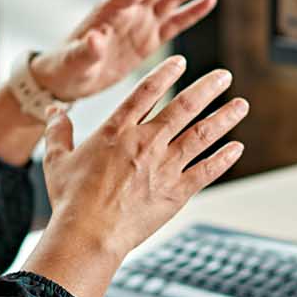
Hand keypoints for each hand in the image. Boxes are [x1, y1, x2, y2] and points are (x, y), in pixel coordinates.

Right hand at [23, 57, 246, 296]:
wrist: (89, 234)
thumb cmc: (70, 199)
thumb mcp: (56, 159)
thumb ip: (58, 131)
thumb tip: (54, 110)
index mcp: (117, 131)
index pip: (146, 91)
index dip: (165, 74)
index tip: (181, 63)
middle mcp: (146, 142)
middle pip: (183, 107)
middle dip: (207, 89)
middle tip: (224, 76)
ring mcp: (164, 166)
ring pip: (201, 135)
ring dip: (223, 118)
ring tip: (241, 105)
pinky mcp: (176, 191)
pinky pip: (206, 171)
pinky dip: (223, 159)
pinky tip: (237, 148)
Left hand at [29, 0, 225, 103]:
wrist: (66, 80)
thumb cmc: (65, 68)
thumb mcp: (74, 61)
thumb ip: (86, 50)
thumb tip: (95, 39)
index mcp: (112, 9)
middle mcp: (130, 10)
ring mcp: (141, 23)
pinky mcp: (148, 40)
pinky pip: (174, 22)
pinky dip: (192, 11)